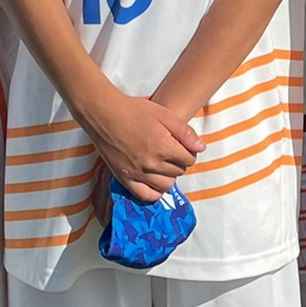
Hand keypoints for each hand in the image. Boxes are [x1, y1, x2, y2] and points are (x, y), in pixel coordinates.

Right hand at [86, 92, 203, 202]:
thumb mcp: (165, 114)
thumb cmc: (134, 110)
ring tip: (164, 165)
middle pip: (178, 172)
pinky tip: (154, 182)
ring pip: (165, 185)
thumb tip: (201, 148)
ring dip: (169, 177)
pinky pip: (145, 195)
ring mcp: (137, 173)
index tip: (182, 146)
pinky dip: (153, 192)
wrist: (104, 114)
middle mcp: (151, 163)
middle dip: (180, 163)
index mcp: (163, 146)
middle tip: (172, 153)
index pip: (188, 159)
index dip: (189, 152)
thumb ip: (185, 132)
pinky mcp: (124, 178)